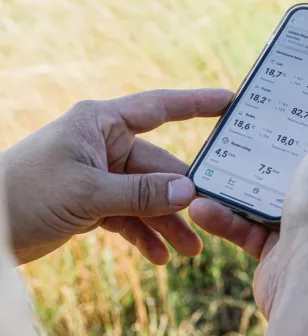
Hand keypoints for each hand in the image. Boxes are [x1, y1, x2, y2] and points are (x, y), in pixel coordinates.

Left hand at [0, 89, 232, 264]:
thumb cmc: (24, 193)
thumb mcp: (86, 192)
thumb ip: (140, 193)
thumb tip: (189, 192)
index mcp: (101, 124)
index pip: (159, 108)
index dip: (197, 104)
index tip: (230, 103)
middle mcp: (105, 145)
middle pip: (158, 166)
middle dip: (182, 195)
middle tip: (212, 215)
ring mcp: (101, 175)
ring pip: (147, 196)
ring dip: (166, 222)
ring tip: (190, 250)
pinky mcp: (93, 203)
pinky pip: (129, 216)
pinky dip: (143, 234)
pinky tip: (159, 256)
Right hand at [190, 105, 307, 333]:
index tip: (289, 105)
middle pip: (297, 165)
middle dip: (266, 152)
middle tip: (239, 130)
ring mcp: (307, 225)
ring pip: (265, 195)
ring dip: (233, 185)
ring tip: (205, 172)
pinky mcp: (279, 249)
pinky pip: (246, 227)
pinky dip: (224, 218)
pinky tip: (201, 207)